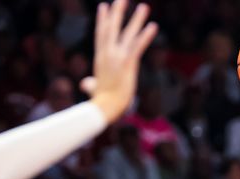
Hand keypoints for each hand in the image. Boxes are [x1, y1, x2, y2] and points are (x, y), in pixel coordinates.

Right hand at [84, 0, 157, 121]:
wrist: (104, 107)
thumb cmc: (100, 101)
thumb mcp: (94, 88)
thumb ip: (90, 83)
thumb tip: (85, 84)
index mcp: (100, 57)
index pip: (101, 33)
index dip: (103, 19)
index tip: (105, 6)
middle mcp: (107, 53)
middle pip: (111, 27)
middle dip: (117, 11)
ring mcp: (116, 57)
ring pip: (127, 33)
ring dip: (136, 19)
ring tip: (145, 6)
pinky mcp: (127, 64)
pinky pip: (138, 46)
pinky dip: (146, 36)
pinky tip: (153, 26)